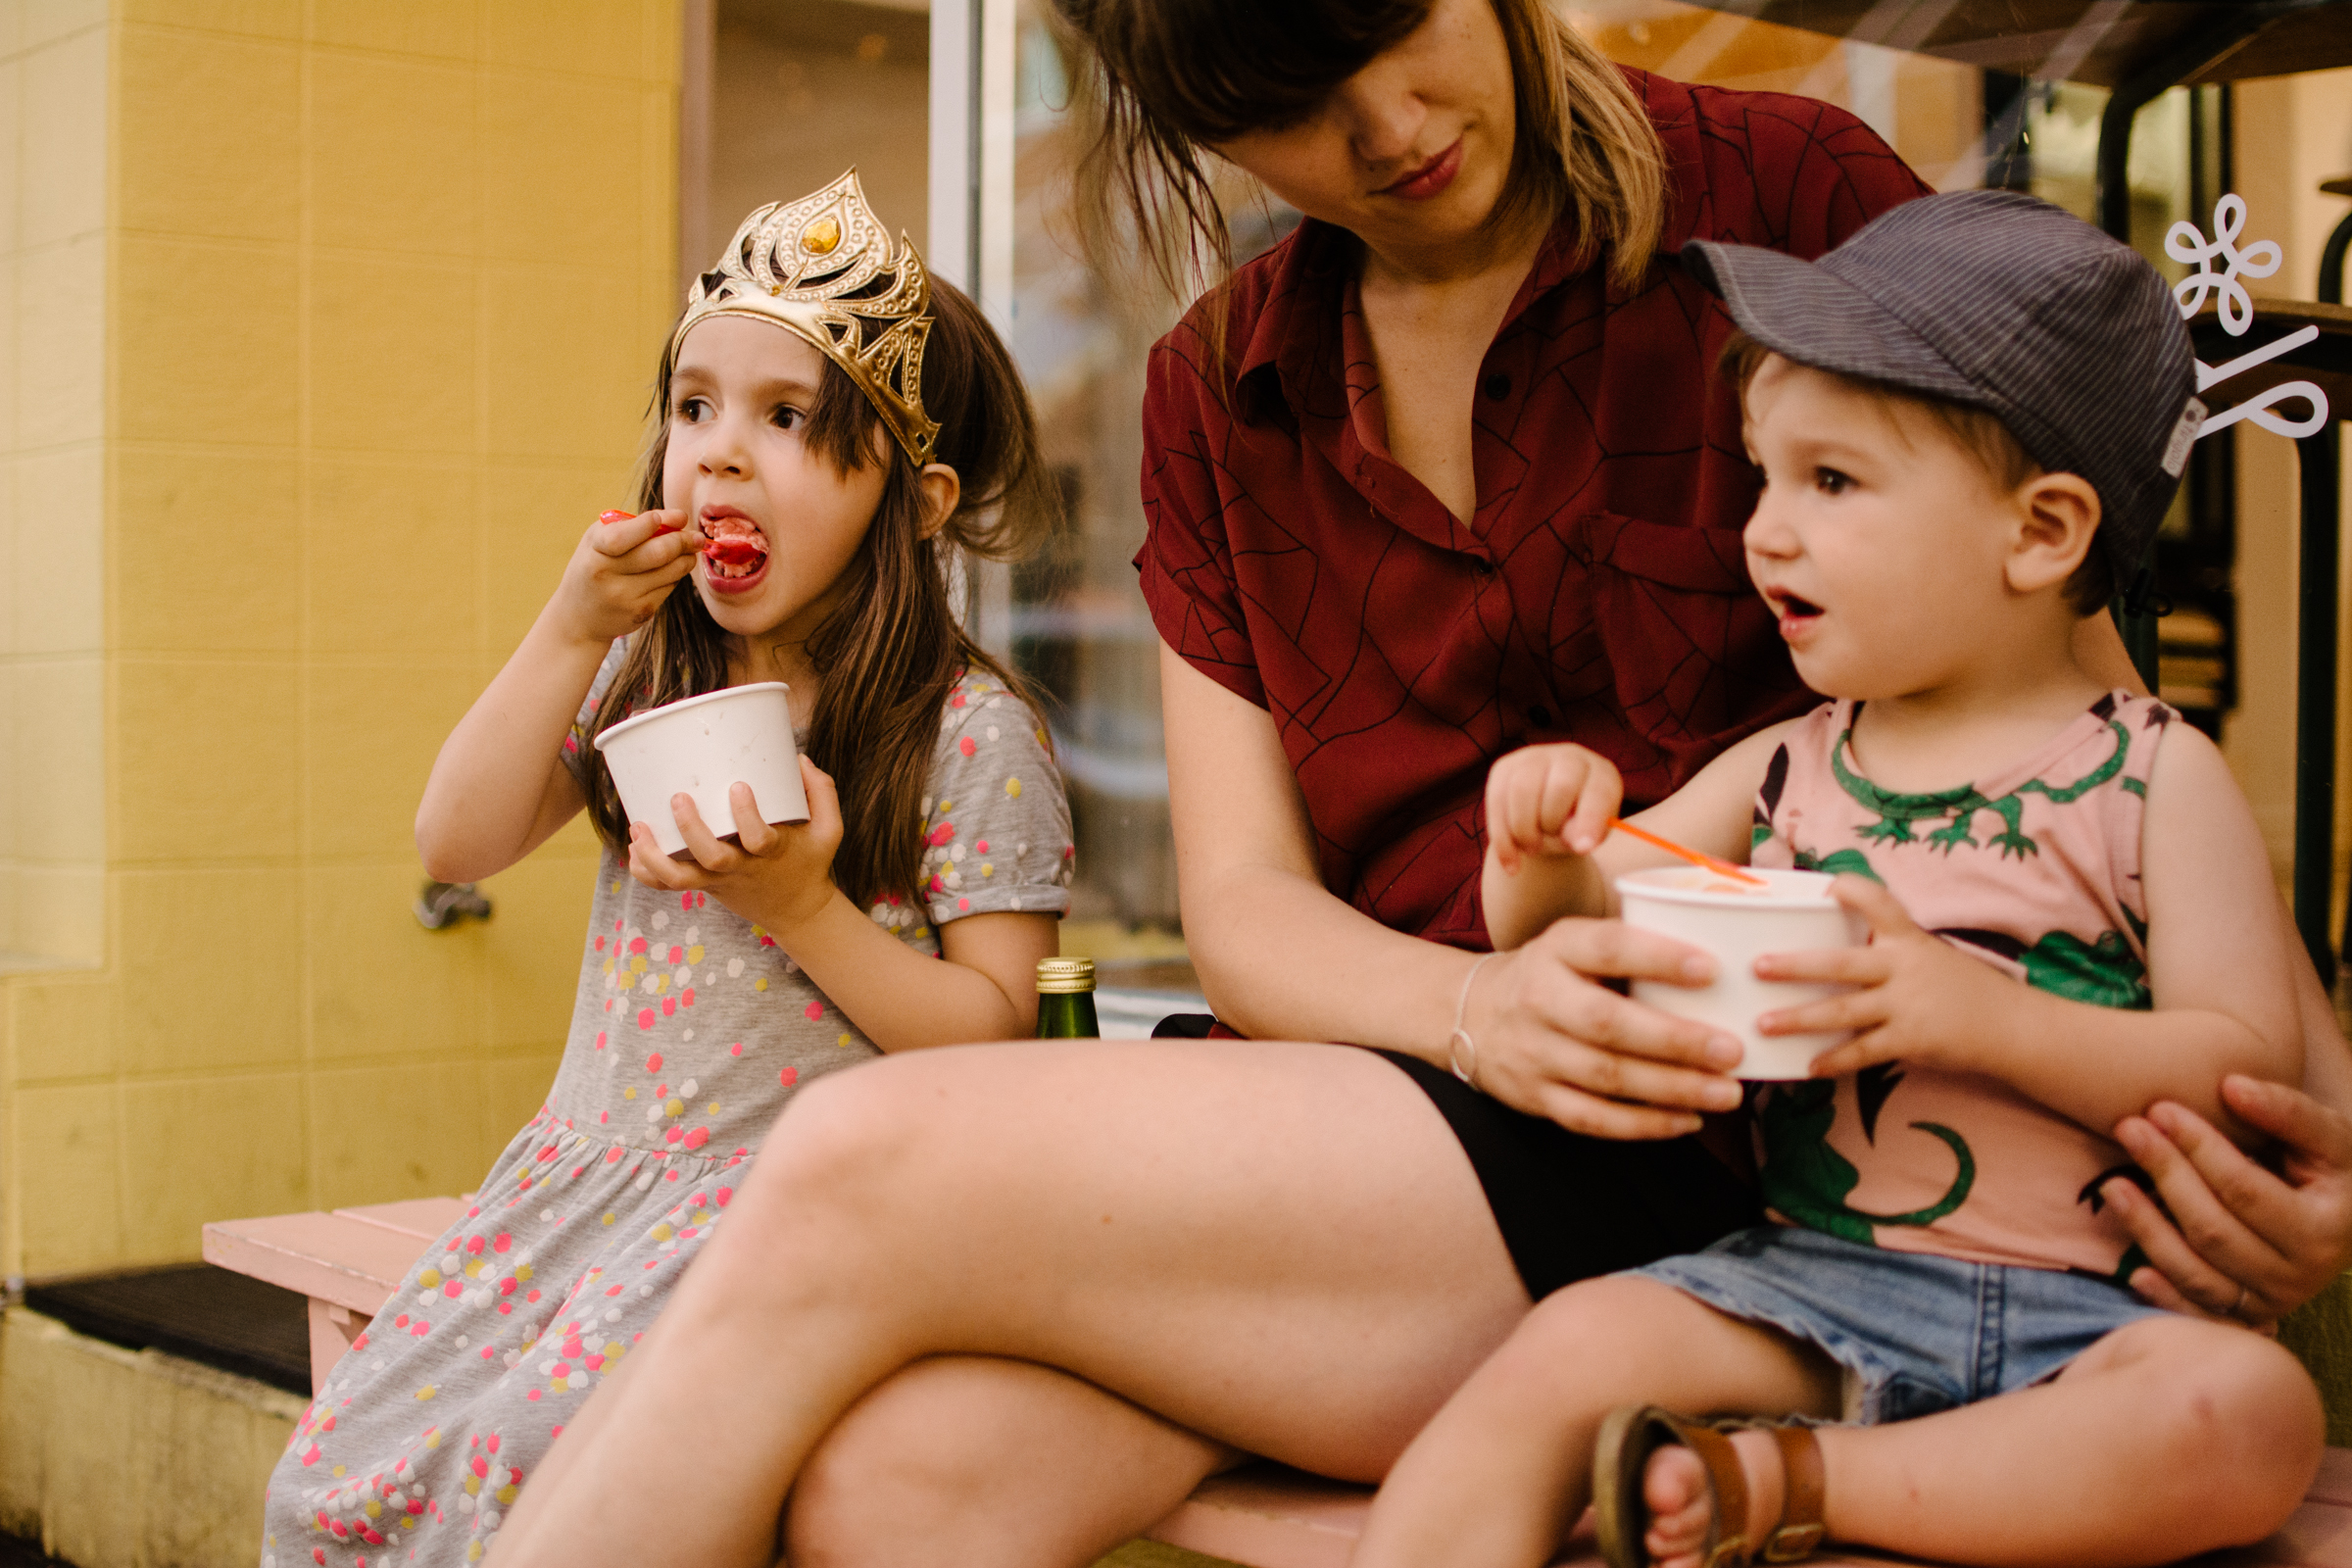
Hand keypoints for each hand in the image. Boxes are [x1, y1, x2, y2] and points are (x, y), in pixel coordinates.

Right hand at [548, 508, 708, 645]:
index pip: (621, 537)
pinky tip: (670, 570)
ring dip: (686, 558)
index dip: (647, 526)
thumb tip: (679, 518)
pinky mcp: (641, 612)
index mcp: (594, 551)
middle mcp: (606, 575)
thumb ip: (632, 524)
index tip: (673, 517)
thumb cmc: (595, 566)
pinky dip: (675, 575)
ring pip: (670, 571)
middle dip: (684, 541)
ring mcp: (624, 596)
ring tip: (691, 550)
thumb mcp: (599, 541)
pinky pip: (669, 587)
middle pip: (657, 553)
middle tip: (697, 536)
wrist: (579, 617)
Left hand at [626, 757, 844, 935]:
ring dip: (654, 855)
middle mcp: (743, 868)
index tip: (738, 786)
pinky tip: (633, 851)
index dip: (747, 816)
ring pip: (680, 878)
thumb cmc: (810, 862)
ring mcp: (720, 881)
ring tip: (638, 828)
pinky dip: (647, 872)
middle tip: (679, 798)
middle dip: (691, 829)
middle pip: (712, 858)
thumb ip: (822, 792)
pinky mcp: (705, 887)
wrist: (798, 912)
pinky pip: (669, 887)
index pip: (759, 839)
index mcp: (774, 853)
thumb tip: (799, 759)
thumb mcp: (829, 830)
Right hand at [1462, 920, 1746, 1139]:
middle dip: (1675, 1040)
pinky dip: (1643, 1124)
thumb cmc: (1552, 974)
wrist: (1469, 1013)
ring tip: (1727, 1092)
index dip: (1658, 958)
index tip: (1712, 969)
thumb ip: (1631, 949)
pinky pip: (1592, 1118)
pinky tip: (1688, 1120)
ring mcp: (1533, 1052)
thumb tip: (1726, 960)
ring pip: (1606, 1077)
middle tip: (1733, 1049)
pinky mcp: (1534, 1097)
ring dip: (1673, 1088)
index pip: (1607, 948)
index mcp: (1556, 949)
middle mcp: (1539, 998)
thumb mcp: (1575, 943)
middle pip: (1608, 1023)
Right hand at [1483, 744, 1621, 873]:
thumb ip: (1586, 836)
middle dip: (1551, 824)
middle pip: (1559, 787)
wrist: (1547, 819)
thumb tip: (1578, 843)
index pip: (1597, 792)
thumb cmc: (1575, 829)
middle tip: (1546, 846)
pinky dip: (1503, 839)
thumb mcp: (1588, 836)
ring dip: (1523, 831)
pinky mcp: (1504, 768)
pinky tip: (1512, 864)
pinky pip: (1497, 801)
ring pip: (1522, 790)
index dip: (1591, 820)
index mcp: (1601, 774)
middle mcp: (1570, 757)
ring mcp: (1534, 758)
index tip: (1583, 849)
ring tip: (1532, 849)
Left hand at [1754, 876, 2017, 1077]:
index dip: (1854, 891)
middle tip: (1758, 967)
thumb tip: (1826, 947)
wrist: (2007, 1024)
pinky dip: (1835, 1060)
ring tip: (1764, 1024)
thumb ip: (1883, 946)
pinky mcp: (1911, 1039)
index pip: (1879, 902)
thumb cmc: (1956, 985)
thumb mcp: (1924, 953)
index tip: (1826, 886)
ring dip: (1800, 1018)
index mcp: (1906, 937)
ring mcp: (1906, 1004)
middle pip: (1841, 963)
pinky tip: (1808, 1066)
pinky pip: (1863, 1051)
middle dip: (1796, 966)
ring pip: (1843, 1011)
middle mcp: (1902, 966)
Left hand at [2101, 1078, 2351, 1329]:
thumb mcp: (2328, 1137)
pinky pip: (2197, 1312)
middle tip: (2129, 1128)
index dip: (2198, 1147)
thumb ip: (2287, 1111)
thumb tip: (2231, 1086)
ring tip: (2111, 1184)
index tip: (2160, 1108)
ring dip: (2147, 1228)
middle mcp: (2299, 1276)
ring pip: (2197, 1272)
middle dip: (2166, 1175)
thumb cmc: (2331, 1170)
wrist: (2344, 1219)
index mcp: (2325, 1230)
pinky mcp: (2244, 1317)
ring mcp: (2270, 1302)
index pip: (2244, 1189)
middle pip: (2213, 1229)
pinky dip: (2164, 1296)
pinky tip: (2134, 1271)